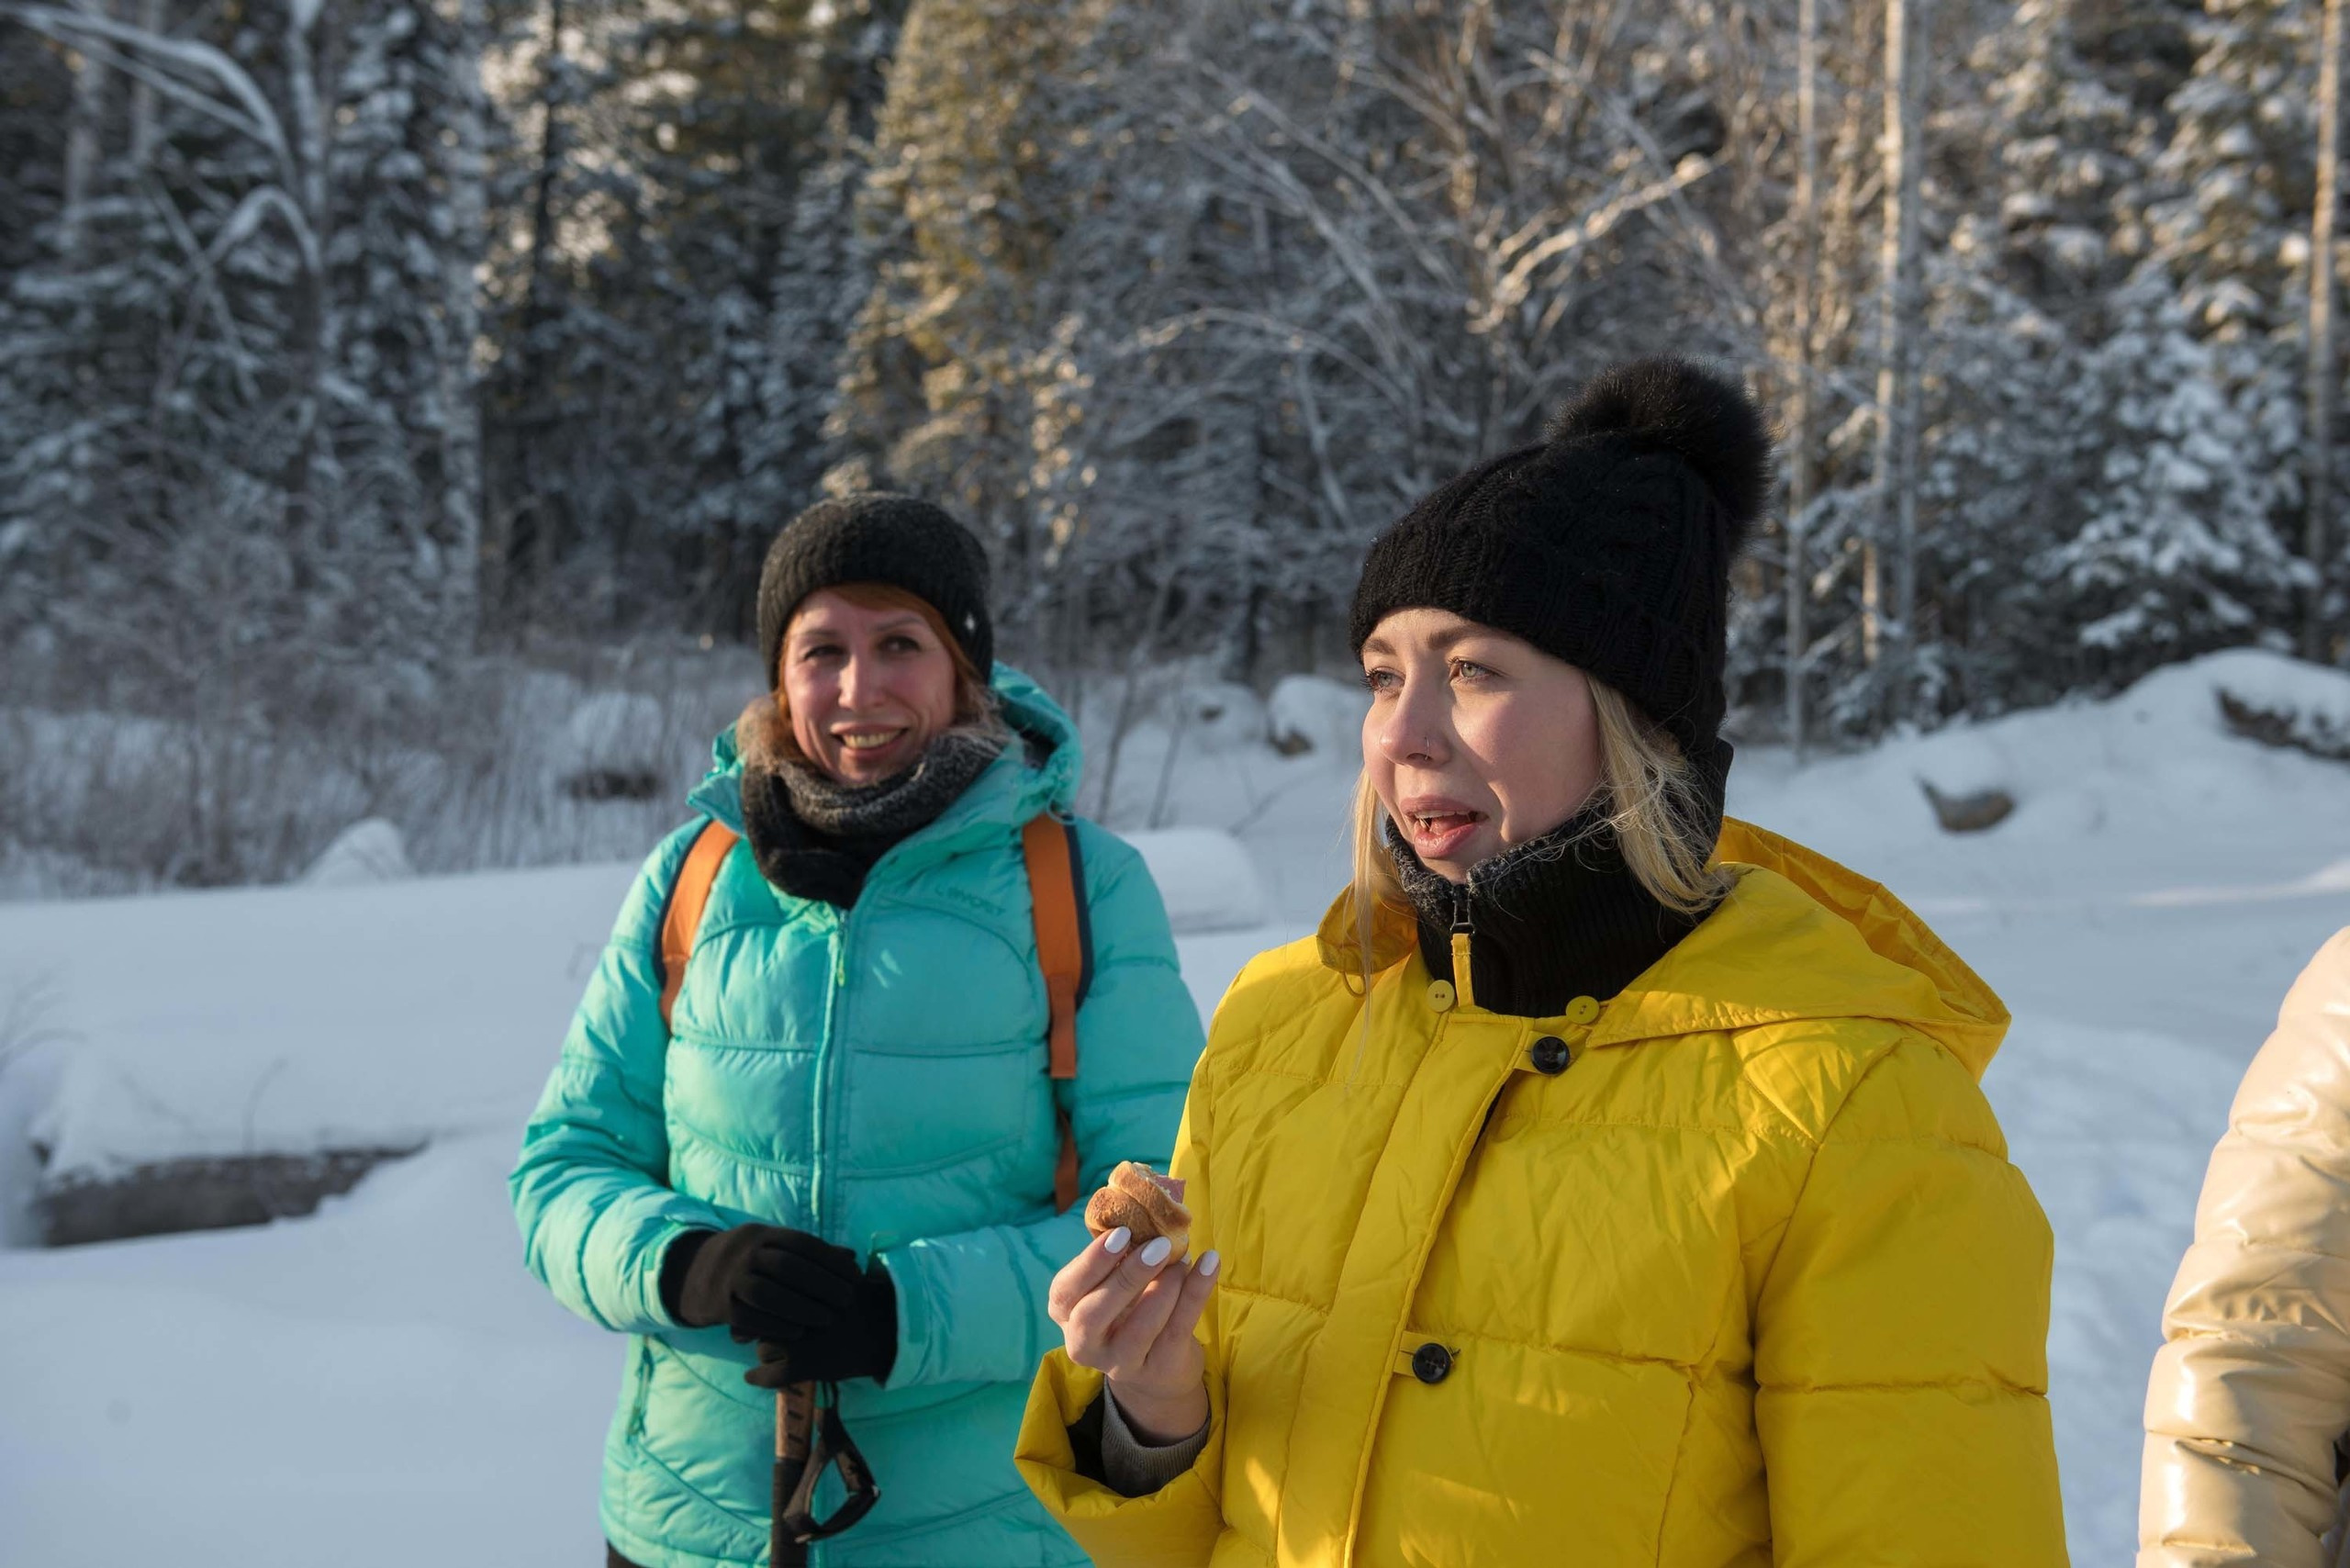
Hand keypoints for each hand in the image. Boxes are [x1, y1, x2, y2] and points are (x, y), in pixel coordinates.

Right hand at [666, 1225, 897, 1384]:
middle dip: (822, 1284)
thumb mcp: (773, 1248)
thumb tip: (852, 1257)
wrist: (693, 1274)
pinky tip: (799, 1333)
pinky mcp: (720, 1305)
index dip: (831, 1259)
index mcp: (762, 1234)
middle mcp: (744, 1252)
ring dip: (801, 1307)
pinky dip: (775, 1326)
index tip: (855, 1275)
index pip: (801, 1242)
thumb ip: (809, 1253)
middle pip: (787, 1266)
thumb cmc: (749, 1262)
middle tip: (847, 1299)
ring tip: (827, 1319)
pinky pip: (749, 1317)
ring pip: (767, 1293)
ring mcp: (729, 1278)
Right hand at [1048, 1226, 1217, 1442]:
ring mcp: (1119, 1363)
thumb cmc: (1128, 1307)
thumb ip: (1119, 1252)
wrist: (1156, 1367)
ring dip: (1166, 1287)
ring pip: (1138, 1329)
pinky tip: (1210, 1264)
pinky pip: (1178, 1329)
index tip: (1121, 1233)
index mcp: (1066, 1312)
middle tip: (1159, 1246)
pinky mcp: (1157, 1370)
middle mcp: (1083, 1343)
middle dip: (1126, 1277)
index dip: (1090, 1263)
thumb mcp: (1114, 1281)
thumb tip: (1145, 1206)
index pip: (1064, 1291)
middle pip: (1092, 1316)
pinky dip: (1196, 1293)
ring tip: (1183, 1258)